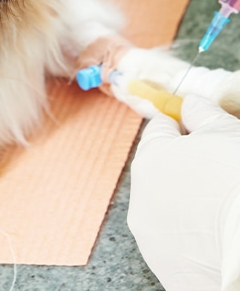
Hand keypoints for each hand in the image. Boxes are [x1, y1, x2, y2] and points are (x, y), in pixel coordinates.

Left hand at [128, 95, 239, 290]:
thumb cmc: (237, 183)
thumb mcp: (224, 133)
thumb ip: (201, 113)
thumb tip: (189, 103)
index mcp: (149, 157)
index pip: (159, 129)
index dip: (182, 127)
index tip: (198, 132)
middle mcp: (139, 194)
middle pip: (158, 167)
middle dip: (183, 165)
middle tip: (216, 171)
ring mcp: (148, 233)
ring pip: (163, 204)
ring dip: (183, 200)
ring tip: (218, 206)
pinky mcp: (162, 265)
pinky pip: (173, 240)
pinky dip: (189, 235)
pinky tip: (214, 234)